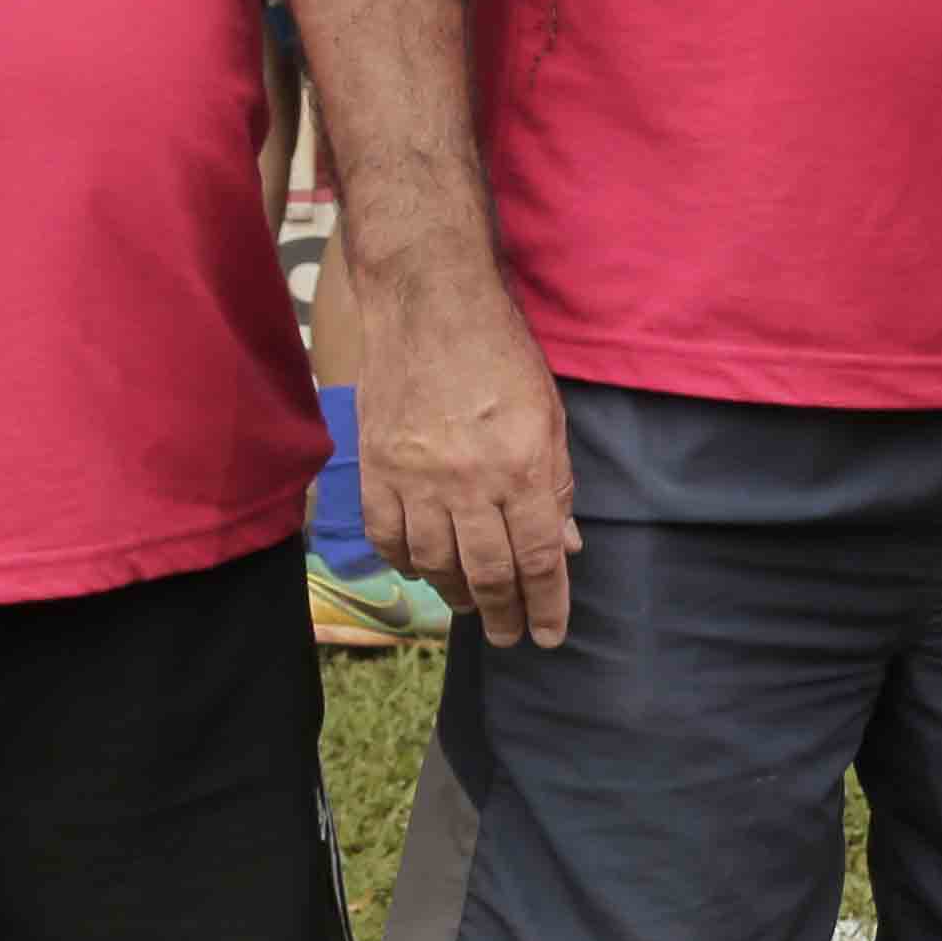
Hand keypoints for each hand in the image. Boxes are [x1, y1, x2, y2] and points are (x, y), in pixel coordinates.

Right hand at [359, 270, 582, 647]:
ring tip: (473, 606)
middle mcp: (469, 481)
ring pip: (435, 562)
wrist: (429, 305)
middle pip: (488, 571)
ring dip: (456, 593)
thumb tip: (565, 544)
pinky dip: (406, 562)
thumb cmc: (500, 355)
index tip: (549, 634)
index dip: (547, 604)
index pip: (539, 557)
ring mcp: (415, 477)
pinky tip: (424, 570)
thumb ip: (556, 484)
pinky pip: (387, 535)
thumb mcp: (549, 416)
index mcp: (522, 468)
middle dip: (505, 613)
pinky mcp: (375, 467)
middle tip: (512, 636)